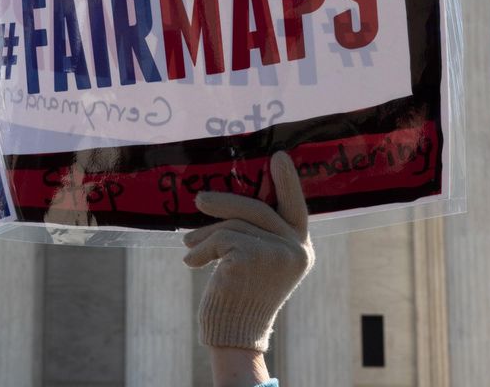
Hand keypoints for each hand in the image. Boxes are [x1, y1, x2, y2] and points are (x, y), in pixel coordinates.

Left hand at [183, 152, 313, 352]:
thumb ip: (254, 235)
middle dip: (225, 203)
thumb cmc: (239, 298)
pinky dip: (201, 248)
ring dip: (205, 235)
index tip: (278, 157)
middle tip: (199, 200)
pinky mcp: (253, 257)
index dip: (288, 182)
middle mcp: (296, 250)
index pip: (297, 208)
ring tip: (189, 246)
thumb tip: (224, 202)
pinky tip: (192, 263)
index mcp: (300, 249)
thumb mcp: (256, 264)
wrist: (233, 333)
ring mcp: (278, 253)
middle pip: (258, 209)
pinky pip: (221, 237)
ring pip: (234, 225)